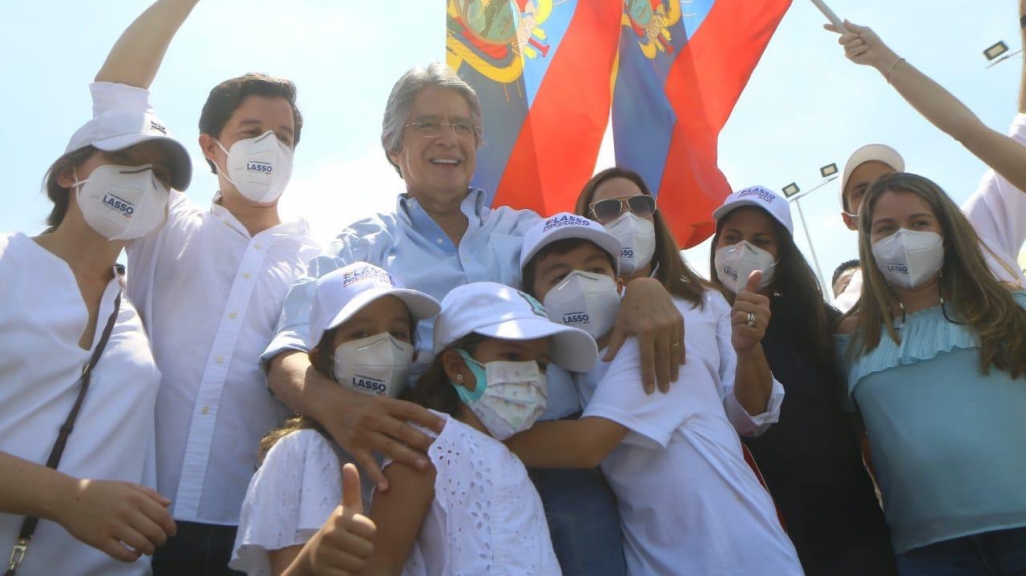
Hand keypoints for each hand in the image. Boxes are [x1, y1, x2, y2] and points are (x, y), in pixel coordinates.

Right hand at [53, 479, 175, 561]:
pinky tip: (134, 554)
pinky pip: (122, 554)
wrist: (68, 498)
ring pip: (141, 544)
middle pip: (155, 532)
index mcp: (135, 498)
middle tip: (159, 542)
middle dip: (161, 540)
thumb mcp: (126, 486)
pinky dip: (132, 557)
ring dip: (149, 549)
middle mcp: (127, 512)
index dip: (170, 527)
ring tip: (147, 549)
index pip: (162, 516)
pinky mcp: (100, 540)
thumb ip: (148, 494)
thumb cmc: (100, 491)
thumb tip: (168, 503)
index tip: (171, 532)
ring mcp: (113, 527)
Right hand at [303, 464, 375, 575]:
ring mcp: (326, 555)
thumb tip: (349, 464)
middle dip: (363, 550)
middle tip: (351, 546)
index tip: (356, 532)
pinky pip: (350, 575)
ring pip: (360, 563)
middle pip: (368, 549)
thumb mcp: (346, 509)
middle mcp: (331, 535)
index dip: (368, 534)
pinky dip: (348, 574)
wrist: (314, 556)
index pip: (372, 531)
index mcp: (340, 518)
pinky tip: (339, 567)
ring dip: (356, 562)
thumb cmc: (338, 530)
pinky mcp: (326, 572)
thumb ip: (351, 488)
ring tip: (346, 555)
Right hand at [317, 382, 442, 491]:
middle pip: (402, 430)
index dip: (428, 418)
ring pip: (389, 447)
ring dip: (407, 457)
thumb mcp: (379, 401)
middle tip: (440, 450)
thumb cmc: (359, 403)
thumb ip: (397, 412)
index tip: (445, 427)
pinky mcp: (353, 447)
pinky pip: (367, 463)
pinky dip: (376, 476)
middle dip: (422, 440)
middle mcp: (375, 418)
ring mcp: (364, 434)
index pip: (410, 410)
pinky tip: (386, 487)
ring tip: (424, 466)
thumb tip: (425, 421)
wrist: (329, 404)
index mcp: (384, 404)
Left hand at [605, 277, 684, 392]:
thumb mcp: (620, 324)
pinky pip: (681, 342)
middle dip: (663, 377)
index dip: (648, 376)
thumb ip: (615, 344)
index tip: (649, 390)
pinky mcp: (679, 321)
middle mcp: (661, 329)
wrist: (647, 287)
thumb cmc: (630, 307)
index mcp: (645, 331)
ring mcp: (672, 325)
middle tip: (664, 391)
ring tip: (673, 381)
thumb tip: (605, 361)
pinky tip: (680, 364)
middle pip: (663, 359)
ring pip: (674, 352)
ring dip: (674, 368)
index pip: (647, 359)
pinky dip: (681, 354)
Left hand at [731, 271, 770, 351]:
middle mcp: (766, 311)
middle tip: (741, 319)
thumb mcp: (745, 301)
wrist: (745, 340)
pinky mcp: (758, 333)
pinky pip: (740, 326)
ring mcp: (763, 323)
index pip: (741, 295)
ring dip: (735, 321)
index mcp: (764, 301)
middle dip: (735, 313)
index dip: (737, 303)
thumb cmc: (744, 319)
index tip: (742, 310)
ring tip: (741, 325)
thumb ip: (751, 286)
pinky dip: (737, 329)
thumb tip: (757, 271)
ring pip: (739, 314)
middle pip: (739, 304)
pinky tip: (743, 332)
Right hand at [825, 20, 899, 70]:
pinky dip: (859, 49)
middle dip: (849, 37)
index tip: (824, 26)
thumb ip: (854, 27)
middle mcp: (848, 42)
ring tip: (865, 45)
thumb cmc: (874, 40)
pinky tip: (864, 50)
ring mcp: (848, 50)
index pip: (839, 30)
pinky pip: (850, 51)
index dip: (832, 28)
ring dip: (857, 43)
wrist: (878, 52)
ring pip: (847, 45)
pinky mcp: (850, 57)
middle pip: (841, 39)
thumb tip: (844, 21)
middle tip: (858, 37)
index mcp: (852, 34)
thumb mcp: (864, 31)